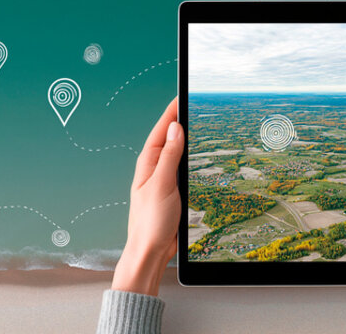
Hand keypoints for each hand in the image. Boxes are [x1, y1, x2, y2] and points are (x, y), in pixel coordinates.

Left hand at [111, 97, 183, 295]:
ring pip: (176, 152)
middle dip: (179, 120)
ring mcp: (163, 179)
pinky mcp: (171, 190)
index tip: (182, 95)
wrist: (150, 250)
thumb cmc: (150, 221)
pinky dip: (189, 156)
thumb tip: (176, 129)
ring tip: (197, 121)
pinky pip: (181, 167)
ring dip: (185, 138)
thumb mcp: (162, 185)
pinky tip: (197, 154)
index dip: (172, 112)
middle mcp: (154, 168)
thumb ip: (170, 156)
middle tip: (192, 102)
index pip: (162, 129)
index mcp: (148, 163)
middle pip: (170, 137)